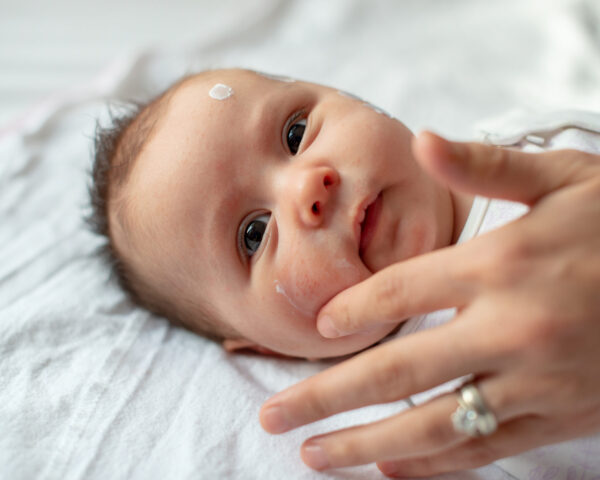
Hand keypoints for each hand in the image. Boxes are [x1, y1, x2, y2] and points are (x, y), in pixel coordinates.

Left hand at [259, 132, 599, 476]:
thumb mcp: (564, 178)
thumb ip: (486, 165)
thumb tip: (419, 140)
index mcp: (499, 264)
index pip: (400, 290)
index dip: (350, 309)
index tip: (318, 328)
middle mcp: (507, 327)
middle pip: (395, 369)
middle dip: (325, 396)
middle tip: (273, 415)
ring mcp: (533, 380)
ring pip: (431, 425)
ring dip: (364, 445)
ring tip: (311, 456)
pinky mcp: (560, 416)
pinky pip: (484, 448)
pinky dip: (433, 465)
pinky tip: (388, 471)